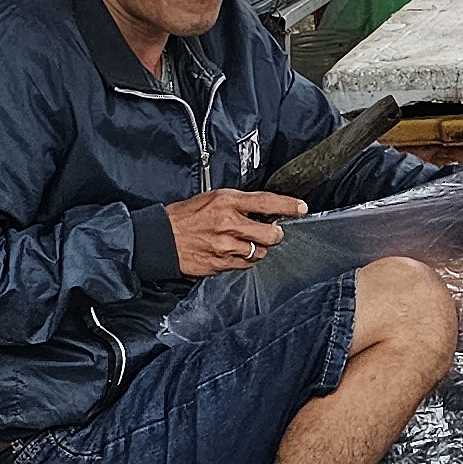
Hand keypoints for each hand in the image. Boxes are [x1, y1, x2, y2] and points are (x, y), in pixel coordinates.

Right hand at [165, 189, 304, 276]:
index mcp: (226, 202)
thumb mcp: (211, 198)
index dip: (288, 205)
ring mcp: (225, 247)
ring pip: (259, 252)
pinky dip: (244, 260)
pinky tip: (233, 253)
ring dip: (257, 249)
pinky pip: (244, 265)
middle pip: (270, 234)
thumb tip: (264, 209)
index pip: (266, 201)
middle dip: (274, 234)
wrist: (161, 239)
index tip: (301, 208)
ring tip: (244, 242)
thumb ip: (238, 203)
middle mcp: (228, 224)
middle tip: (271, 232)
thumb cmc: (185, 217)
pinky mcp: (220, 264)